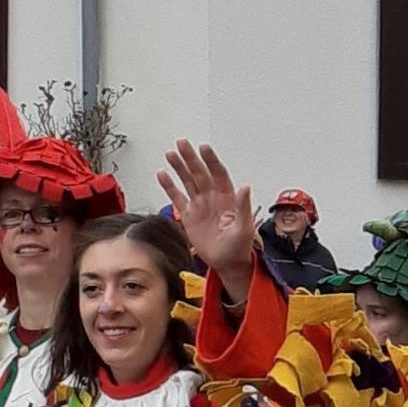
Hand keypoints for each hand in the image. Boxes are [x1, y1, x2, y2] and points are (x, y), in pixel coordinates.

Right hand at [158, 141, 256, 301]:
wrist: (227, 263)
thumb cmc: (239, 246)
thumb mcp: (244, 227)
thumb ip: (243, 207)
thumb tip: (245, 187)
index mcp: (227, 198)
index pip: (218, 173)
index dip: (211, 160)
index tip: (203, 148)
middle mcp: (212, 197)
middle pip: (200, 173)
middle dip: (191, 158)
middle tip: (182, 143)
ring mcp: (200, 205)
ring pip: (188, 181)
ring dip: (180, 167)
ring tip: (171, 153)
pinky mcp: (189, 215)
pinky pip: (177, 197)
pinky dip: (169, 186)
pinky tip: (162, 174)